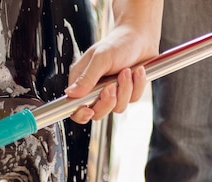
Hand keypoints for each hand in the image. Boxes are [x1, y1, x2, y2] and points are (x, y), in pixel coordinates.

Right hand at [65, 2, 162, 123]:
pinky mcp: (128, 92)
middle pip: (97, 113)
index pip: (74, 107)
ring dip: (125, 89)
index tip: (89, 110)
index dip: (80, 113)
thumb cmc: (118, 43)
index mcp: (82, 82)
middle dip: (107, 102)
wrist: (141, 37)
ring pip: (117, 108)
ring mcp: (112, 93)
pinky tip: (137, 71)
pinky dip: (137, 85)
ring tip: (127, 71)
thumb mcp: (100, 58)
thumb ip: (87, 78)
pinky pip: (133, 99)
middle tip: (111, 86)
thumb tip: (70, 94)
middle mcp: (95, 90)